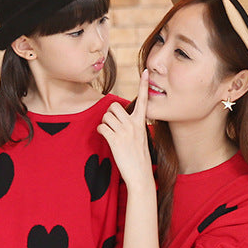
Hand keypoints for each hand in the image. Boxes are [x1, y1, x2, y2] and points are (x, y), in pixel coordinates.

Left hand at [97, 69, 151, 186]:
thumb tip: (123, 120)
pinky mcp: (115, 140)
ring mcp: (124, 132)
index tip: (147, 71)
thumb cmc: (140, 159)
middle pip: (114, 107)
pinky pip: (102, 128)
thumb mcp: (142, 139)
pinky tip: (105, 137)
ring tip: (109, 132)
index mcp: (141, 123)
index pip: (143, 100)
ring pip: (106, 117)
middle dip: (109, 114)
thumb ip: (134, 127)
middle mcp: (133, 125)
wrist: (140, 175)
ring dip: (104, 123)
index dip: (144, 85)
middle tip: (111, 123)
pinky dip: (101, 131)